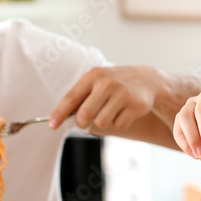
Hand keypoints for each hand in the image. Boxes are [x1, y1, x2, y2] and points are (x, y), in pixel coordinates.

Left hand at [51, 65, 168, 132]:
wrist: (148, 80)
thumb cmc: (116, 84)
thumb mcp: (98, 81)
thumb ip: (81, 96)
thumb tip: (61, 117)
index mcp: (94, 75)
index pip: (71, 97)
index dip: (59, 113)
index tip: (52, 125)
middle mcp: (107, 83)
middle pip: (85, 115)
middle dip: (83, 122)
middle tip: (87, 120)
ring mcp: (123, 94)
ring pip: (101, 122)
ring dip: (105, 121)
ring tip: (112, 110)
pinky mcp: (136, 105)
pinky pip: (119, 125)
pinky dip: (120, 122)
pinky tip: (125, 111)